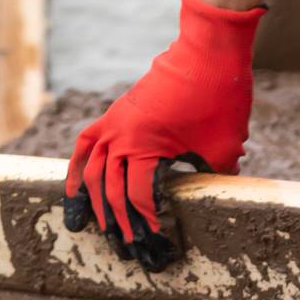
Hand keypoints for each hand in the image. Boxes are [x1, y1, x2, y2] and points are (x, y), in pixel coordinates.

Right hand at [63, 0, 264, 269]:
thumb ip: (212, 178)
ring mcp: (114, 123)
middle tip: (129, 249)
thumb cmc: (220, 97)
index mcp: (145, 147)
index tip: (157, 242)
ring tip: (95, 231)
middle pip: (111, 191)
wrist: (208, 50)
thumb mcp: (224, 148)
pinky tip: (76, 193)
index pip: (139, 197)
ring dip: (94, 204)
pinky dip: (78, 170)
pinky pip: (86, 145)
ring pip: (92, 172)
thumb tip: (209, 199)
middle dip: (120, 224)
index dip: (147, 223)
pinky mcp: (116, 113)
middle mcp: (121, 136)